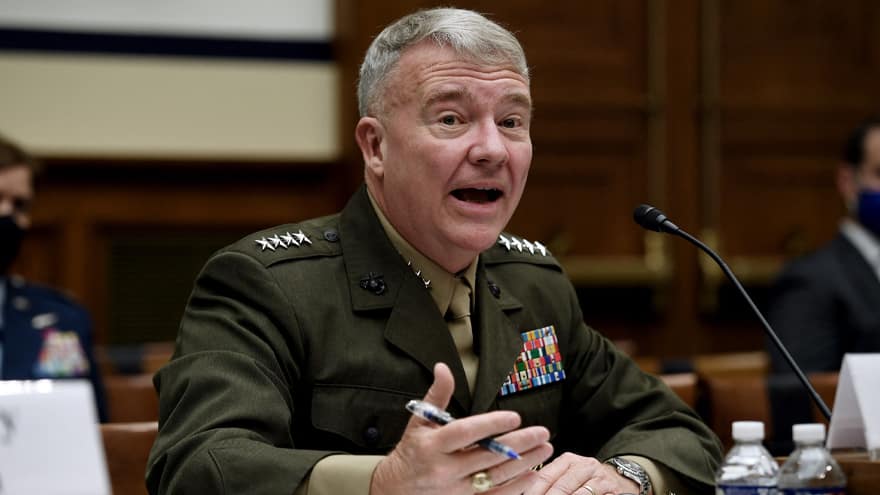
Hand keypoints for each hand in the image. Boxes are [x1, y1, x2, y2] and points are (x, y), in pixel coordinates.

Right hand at [370, 362, 553, 494]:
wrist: (393, 491)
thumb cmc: (410, 453)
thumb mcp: (419, 421)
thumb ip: (436, 395)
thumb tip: (443, 368)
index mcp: (432, 446)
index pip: (465, 433)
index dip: (490, 424)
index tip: (514, 417)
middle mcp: (444, 470)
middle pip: (487, 456)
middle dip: (518, 444)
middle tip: (542, 432)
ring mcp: (455, 490)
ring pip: (496, 477)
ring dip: (524, 464)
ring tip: (544, 449)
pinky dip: (515, 487)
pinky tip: (532, 475)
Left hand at [524, 453, 641, 494]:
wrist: (618, 480)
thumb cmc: (585, 481)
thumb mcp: (568, 476)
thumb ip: (550, 482)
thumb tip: (526, 491)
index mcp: (567, 460)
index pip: (545, 476)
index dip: (534, 491)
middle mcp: (584, 465)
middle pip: (561, 486)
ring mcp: (599, 477)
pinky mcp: (612, 489)